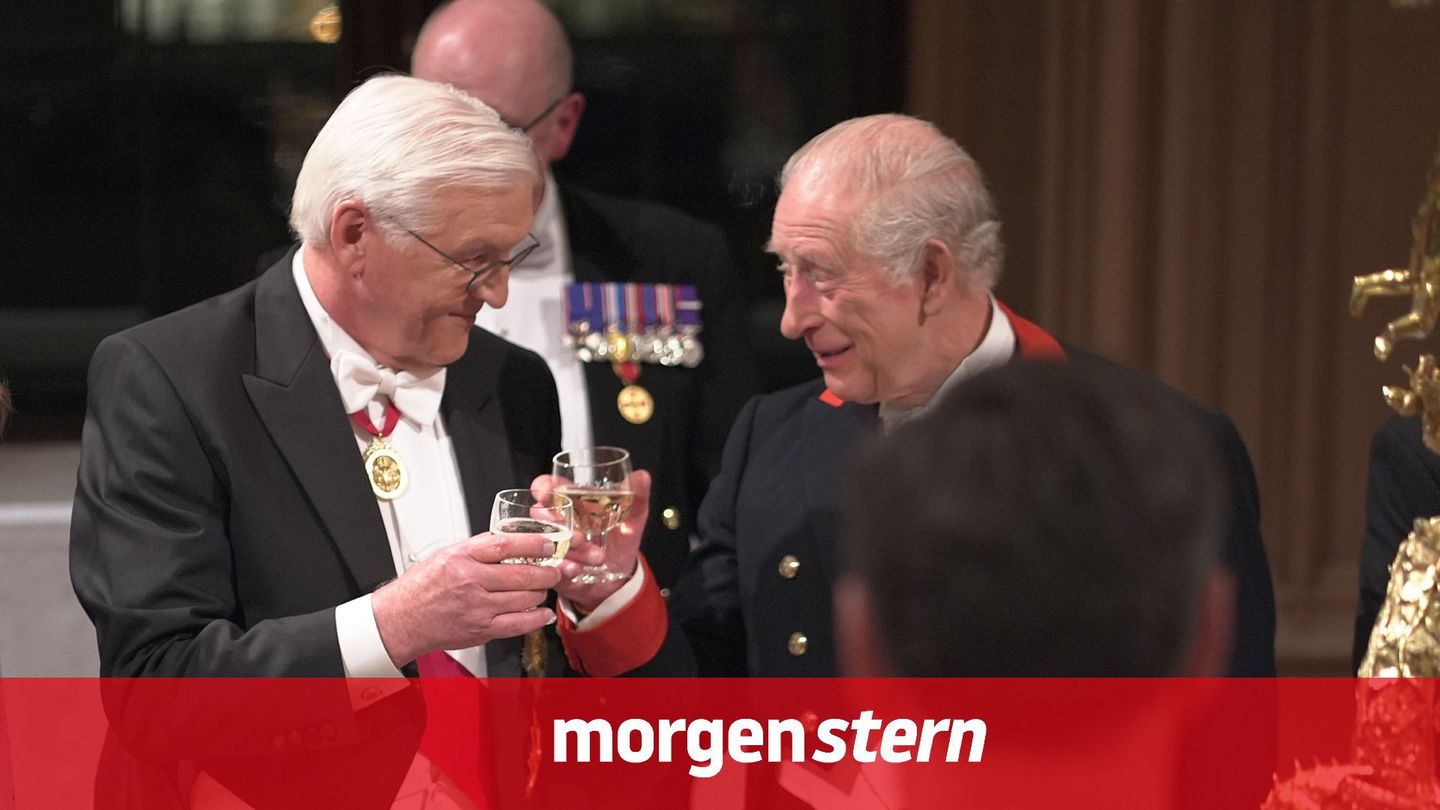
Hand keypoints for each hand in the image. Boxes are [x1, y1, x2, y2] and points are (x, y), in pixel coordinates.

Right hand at [371, 533, 561, 666]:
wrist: (401, 619)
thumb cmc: (421, 587)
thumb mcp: (446, 555)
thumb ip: (478, 548)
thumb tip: (508, 539)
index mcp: (462, 558)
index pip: (505, 544)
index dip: (532, 544)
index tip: (547, 544)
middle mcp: (471, 582)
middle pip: (521, 574)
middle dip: (546, 571)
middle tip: (555, 569)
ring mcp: (477, 608)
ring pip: (523, 598)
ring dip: (541, 592)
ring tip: (544, 588)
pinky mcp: (480, 630)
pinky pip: (517, 624)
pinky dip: (535, 618)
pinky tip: (543, 613)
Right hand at [532, 469, 650, 613]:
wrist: (620, 574)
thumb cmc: (620, 538)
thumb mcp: (633, 517)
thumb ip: (637, 497)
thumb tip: (642, 476)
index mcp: (572, 502)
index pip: (547, 487)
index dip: (543, 487)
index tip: (546, 492)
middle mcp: (556, 522)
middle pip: (541, 514)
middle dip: (557, 522)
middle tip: (580, 536)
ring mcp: (552, 545)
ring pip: (547, 542)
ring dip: (569, 548)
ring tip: (597, 557)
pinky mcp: (553, 567)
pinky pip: (550, 566)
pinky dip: (564, 567)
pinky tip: (578, 569)